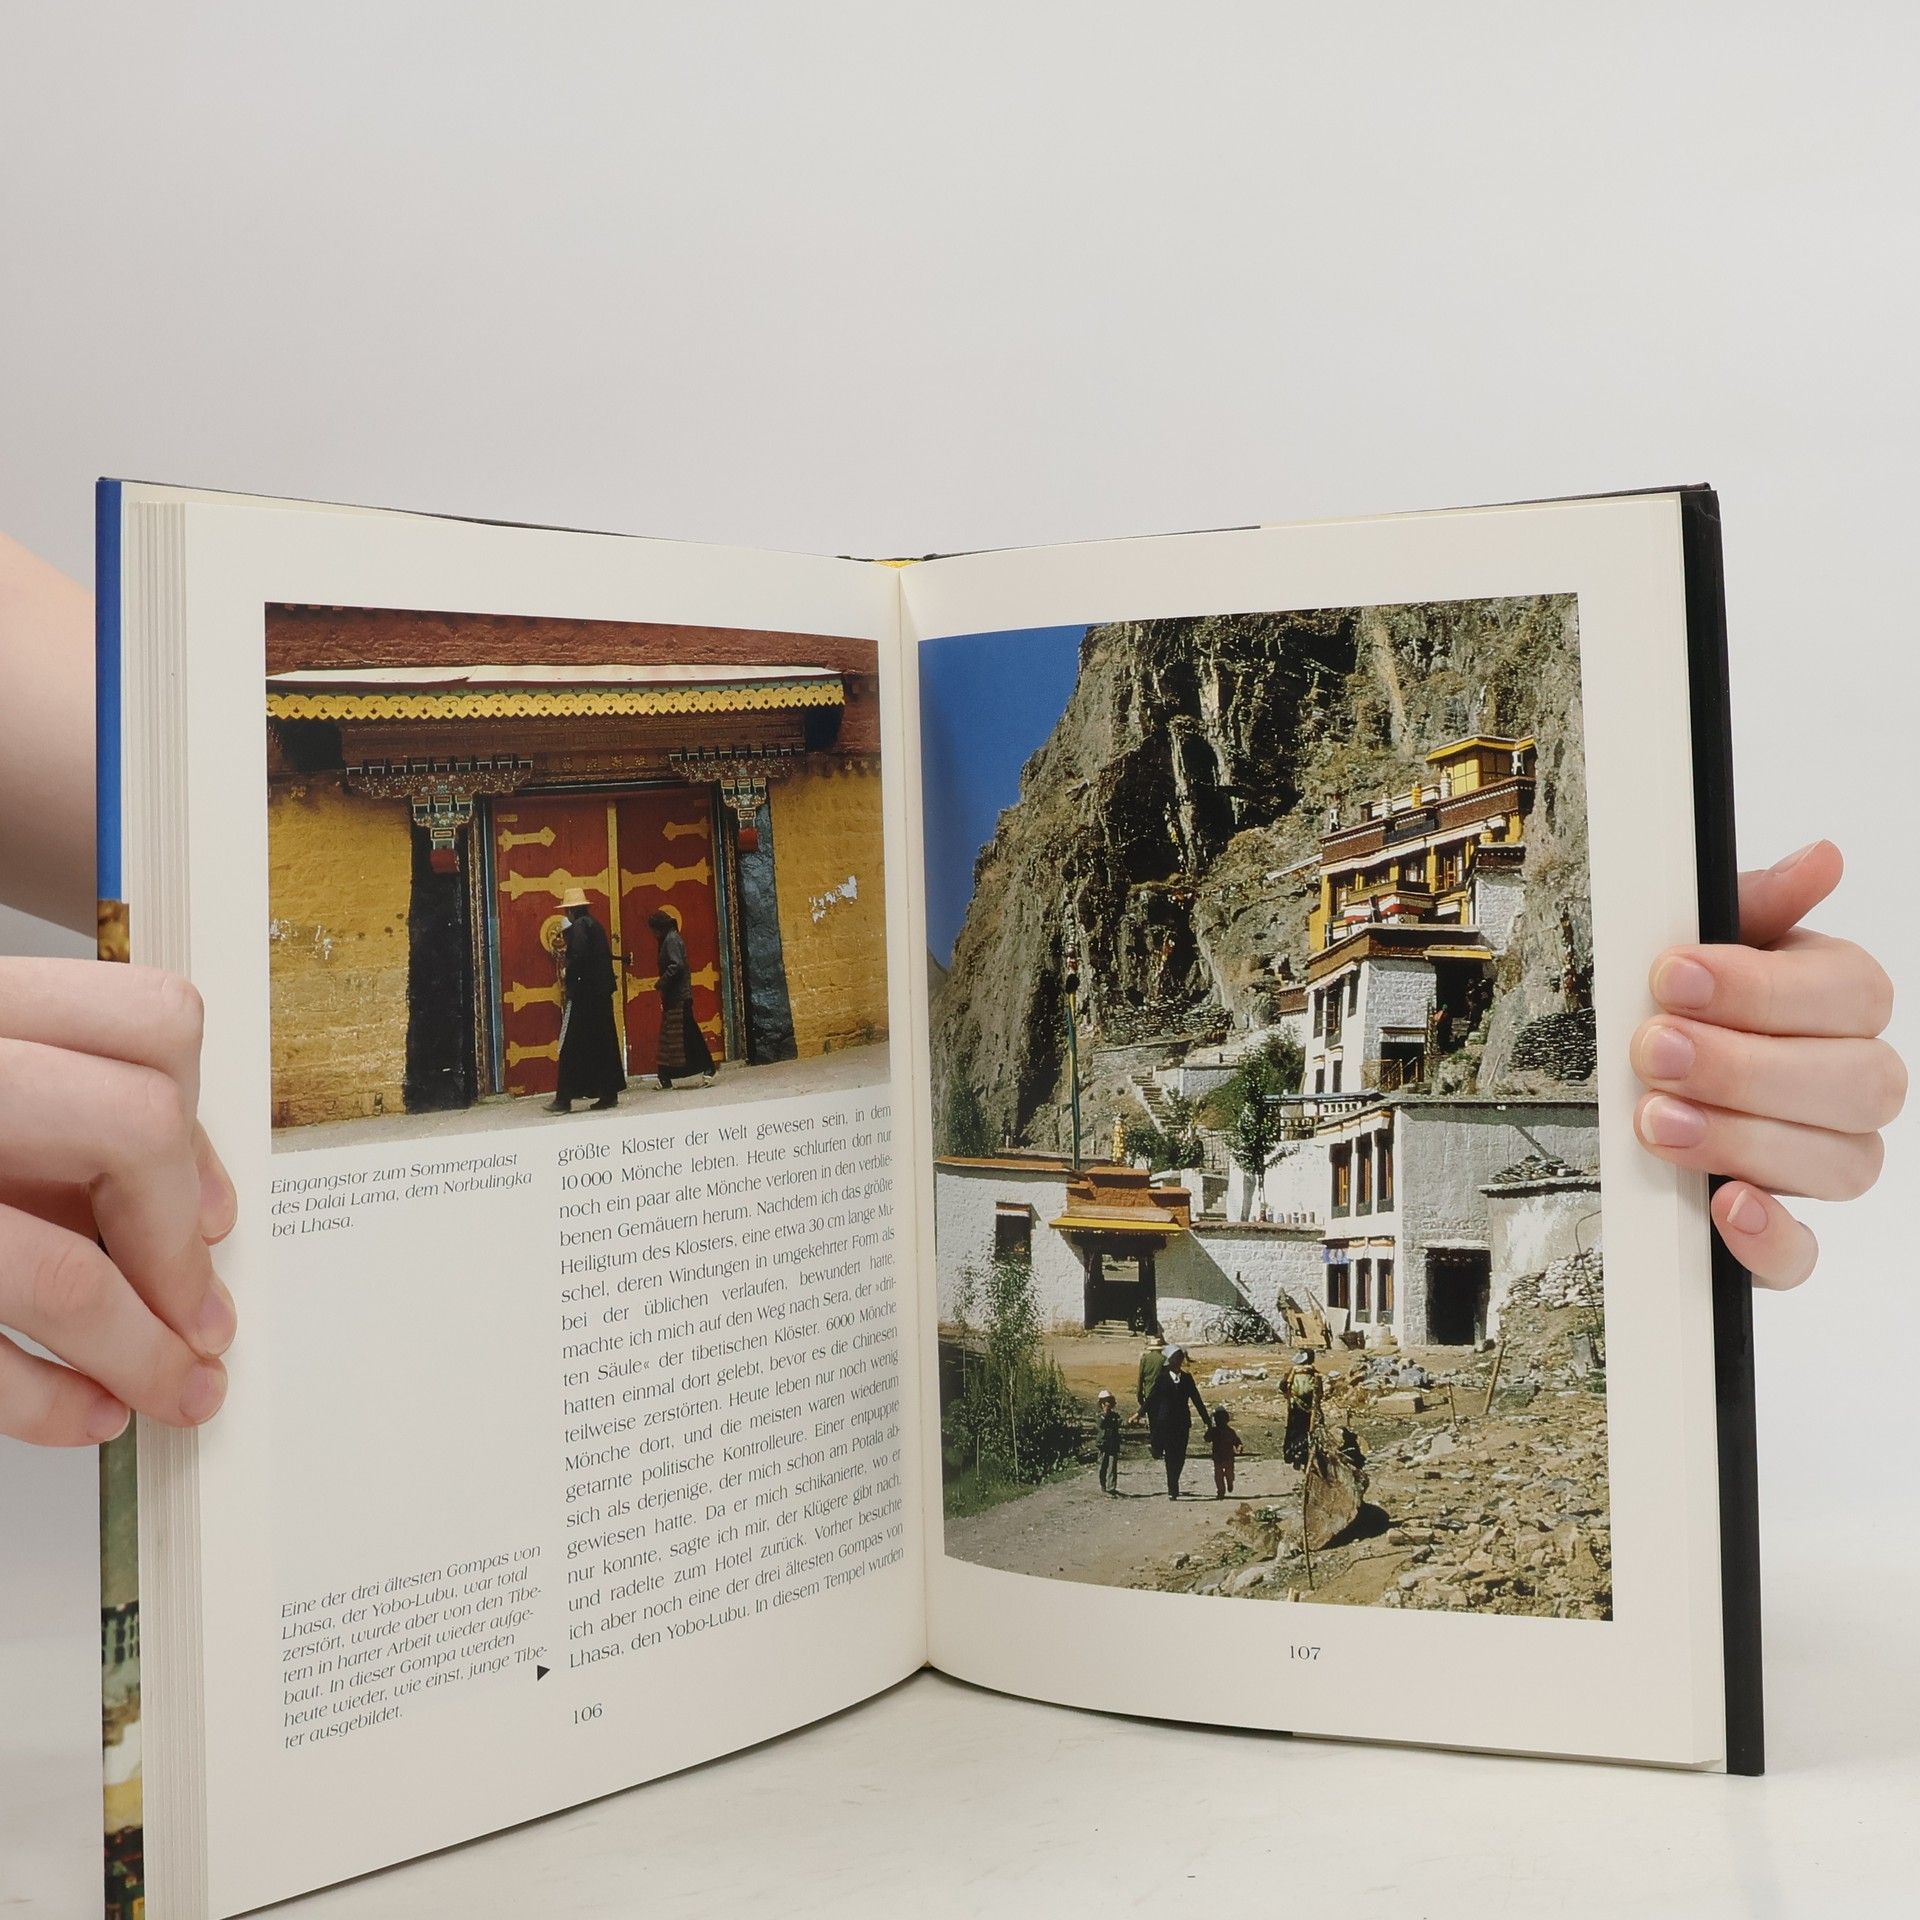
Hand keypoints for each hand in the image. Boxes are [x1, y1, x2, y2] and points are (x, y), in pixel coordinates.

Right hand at [1, 958, 236, 1444]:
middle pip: (136, 1131)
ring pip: (59, 1272)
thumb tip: (199, 1206)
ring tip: (172, 1387)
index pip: (155, 1022)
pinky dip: (45, 1401)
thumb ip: (63, 1118)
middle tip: (199, 1314)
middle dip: (180, 1246)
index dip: (204, 1124)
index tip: (210, 1207)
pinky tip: (84, 1414)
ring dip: (140, 1351)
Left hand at [1630, 841, 1902, 1289]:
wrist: (1628, 1071)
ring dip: (1743, 1138)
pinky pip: (1803, 1254)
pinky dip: (1770, 1237)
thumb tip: (1822, 859)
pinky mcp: (1779, 1230)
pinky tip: (1727, 1206)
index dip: (1761, 989)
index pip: (1852, 995)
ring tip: (1658, 1117)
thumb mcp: (1705, 939)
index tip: (1672, 975)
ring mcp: (1822, 1160)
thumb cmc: (1680, 1001)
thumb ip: (1757, 904)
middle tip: (1654, 1048)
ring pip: (1840, 1163)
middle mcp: (1849, 1085)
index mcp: (1838, 1003)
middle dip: (1745, 1064)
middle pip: (1856, 1082)